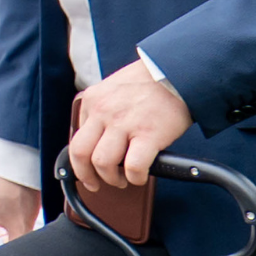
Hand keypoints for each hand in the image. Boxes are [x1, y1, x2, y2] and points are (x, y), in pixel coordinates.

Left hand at [67, 60, 192, 191]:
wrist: (179, 72)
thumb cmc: (150, 82)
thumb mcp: (113, 88)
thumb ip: (102, 109)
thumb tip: (98, 136)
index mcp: (93, 101)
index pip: (76, 137)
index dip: (80, 160)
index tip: (86, 169)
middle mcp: (103, 112)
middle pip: (80, 153)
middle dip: (86, 175)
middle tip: (95, 183)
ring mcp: (124, 124)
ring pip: (102, 163)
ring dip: (111, 179)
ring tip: (123, 180)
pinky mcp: (148, 135)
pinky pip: (134, 167)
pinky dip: (135, 178)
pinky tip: (140, 176)